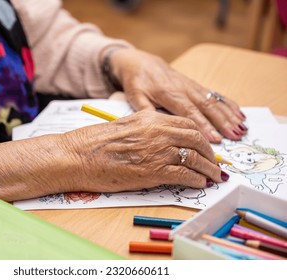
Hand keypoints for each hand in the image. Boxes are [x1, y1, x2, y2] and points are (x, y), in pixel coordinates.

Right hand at [63, 110, 223, 191]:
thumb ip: (144, 128)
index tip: (205, 147)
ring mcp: (157, 151)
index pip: (186, 124)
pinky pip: (185, 175)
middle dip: (210, 153)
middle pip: (196, 139)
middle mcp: (158, 131)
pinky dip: (196, 179)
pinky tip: (199, 183)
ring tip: (213, 176)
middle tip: (214, 163)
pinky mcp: (153, 171)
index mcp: (150, 118)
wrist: (77, 156)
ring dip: (208, 168)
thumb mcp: (123, 125)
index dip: (200, 137)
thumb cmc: (93, 142)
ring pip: (195, 157)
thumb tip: (159, 138)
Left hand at [108, 48, 246, 142]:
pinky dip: (228, 104)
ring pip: (213, 101)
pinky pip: (214, 95)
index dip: (202, 125)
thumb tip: (153, 127)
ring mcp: (191, 86)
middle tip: (236, 135)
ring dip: (229, 114)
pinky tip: (240, 114)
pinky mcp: (195, 85)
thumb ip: (144, 110)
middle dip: (223, 121)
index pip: (188, 112)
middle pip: (206, 107)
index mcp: (168, 94)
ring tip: (242, 128)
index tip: (215, 139)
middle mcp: (184, 89)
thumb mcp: (135, 96)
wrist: (140, 62)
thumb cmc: (137, 82)